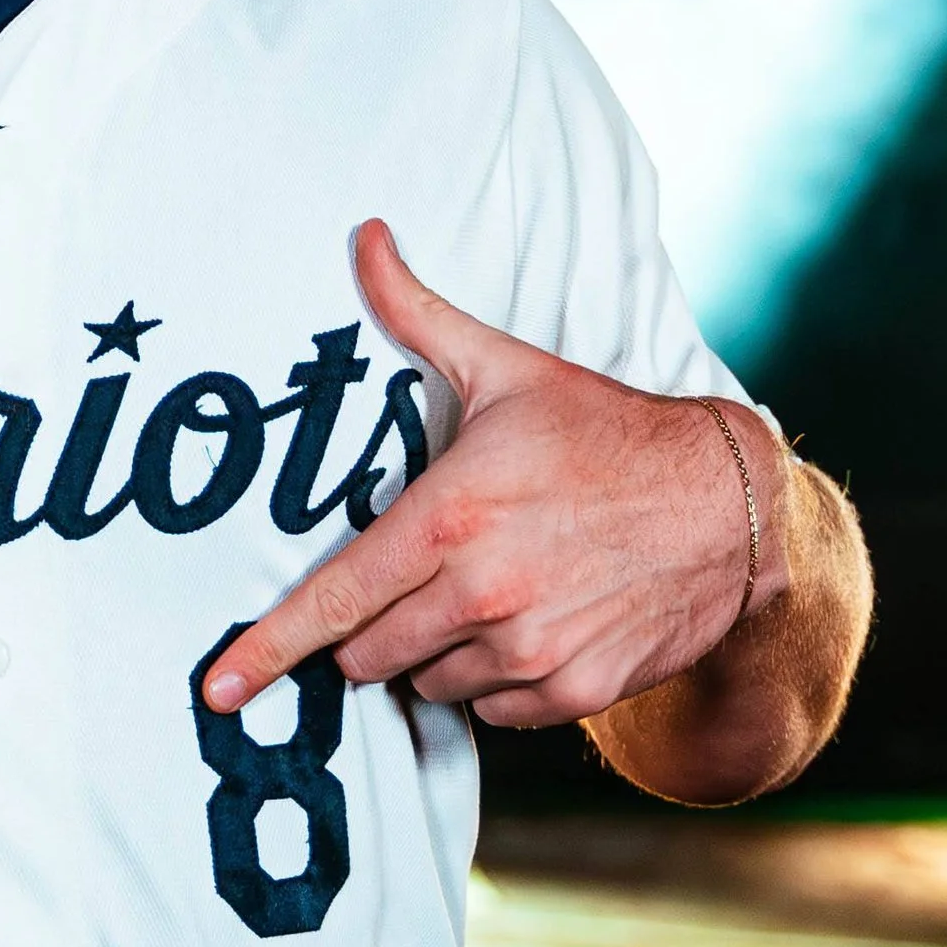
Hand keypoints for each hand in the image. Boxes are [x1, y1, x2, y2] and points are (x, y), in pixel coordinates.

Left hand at [203, 219, 784, 727]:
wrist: (728, 503)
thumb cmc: (604, 431)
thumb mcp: (506, 366)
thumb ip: (417, 313)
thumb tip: (364, 237)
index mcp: (448, 520)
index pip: (333, 601)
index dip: (267, 650)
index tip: (218, 688)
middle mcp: (482, 594)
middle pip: (367, 653)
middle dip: (370, 626)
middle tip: (415, 573)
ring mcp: (531, 650)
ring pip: (427, 682)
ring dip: (433, 649)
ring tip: (483, 586)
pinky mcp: (574, 691)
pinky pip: (492, 708)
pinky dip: (492, 676)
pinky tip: (526, 620)